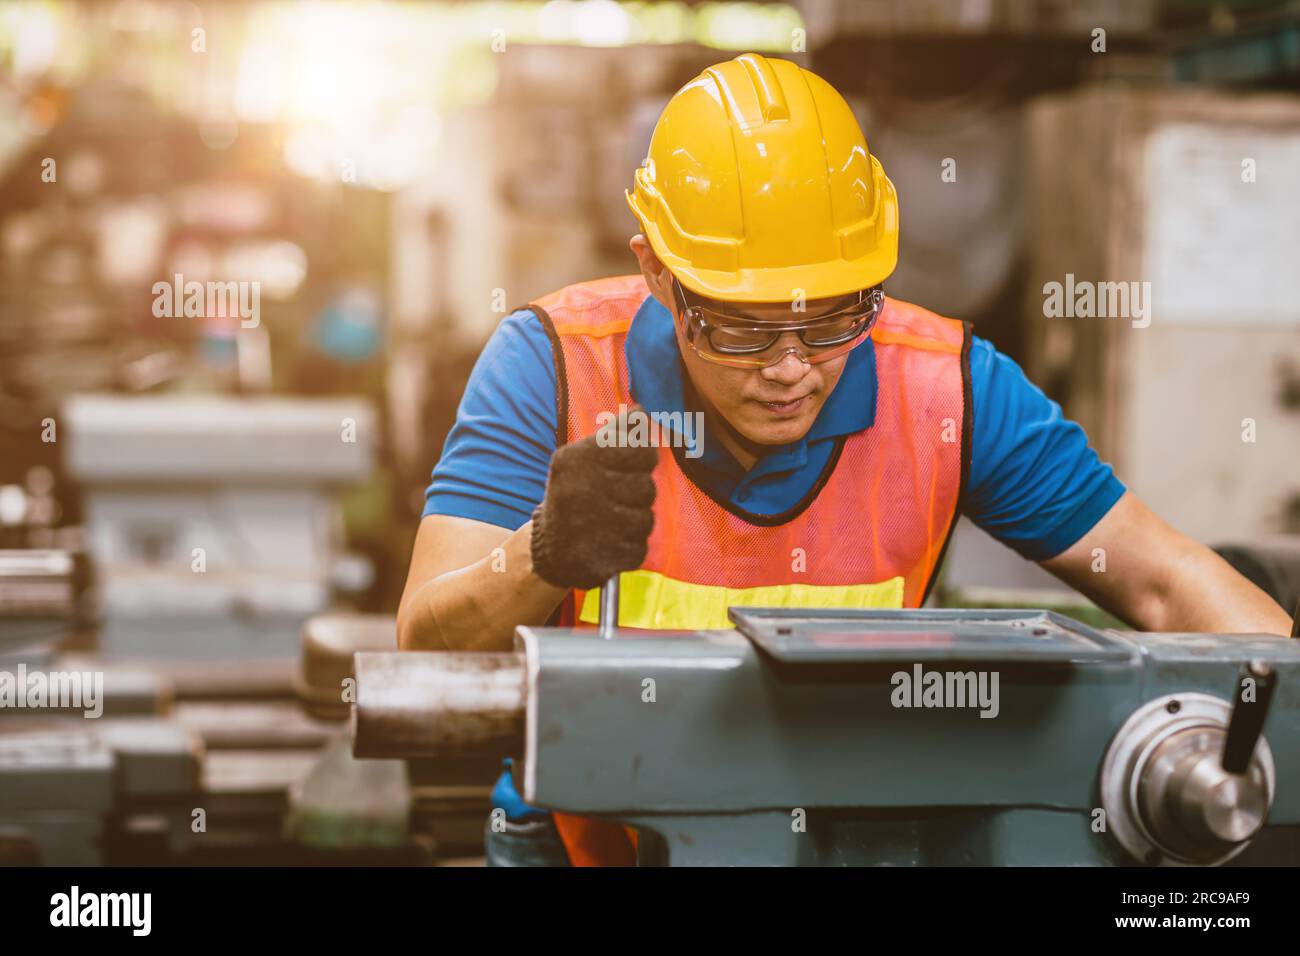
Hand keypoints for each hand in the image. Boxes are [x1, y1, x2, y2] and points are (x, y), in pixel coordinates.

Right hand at [529, 408, 657, 588]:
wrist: (547, 549)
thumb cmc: (574, 494)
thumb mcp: (582, 457)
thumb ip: (615, 433)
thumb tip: (639, 412)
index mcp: (575, 460)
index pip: (640, 448)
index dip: (645, 456)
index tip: (635, 463)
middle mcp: (579, 491)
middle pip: (648, 487)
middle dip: (638, 493)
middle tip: (616, 497)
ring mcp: (589, 528)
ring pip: (646, 520)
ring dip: (635, 522)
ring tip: (610, 521)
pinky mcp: (600, 560)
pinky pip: (640, 549)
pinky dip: (629, 547)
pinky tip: (609, 543)